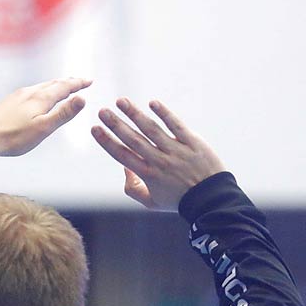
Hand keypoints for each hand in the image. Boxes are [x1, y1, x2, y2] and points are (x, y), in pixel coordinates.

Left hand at [0, 77, 90, 159]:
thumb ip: (63, 113)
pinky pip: (31, 92)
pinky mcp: (9, 103)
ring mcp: (17, 96)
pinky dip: (42, 91)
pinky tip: (36, 98)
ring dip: (54, 85)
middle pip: (53, 83)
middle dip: (68, 82)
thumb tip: (82, 99)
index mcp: (41, 98)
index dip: (78, 84)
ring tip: (61, 87)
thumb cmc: (14, 137)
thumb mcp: (43, 128)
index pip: (64, 87)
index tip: (89, 81)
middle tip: (79, 81)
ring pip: (41, 86)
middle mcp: (29, 92)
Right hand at [91, 98, 225, 211]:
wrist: (211, 200)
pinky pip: (176, 126)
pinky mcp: (192, 142)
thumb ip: (133, 189)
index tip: (95, 129)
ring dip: (135, 114)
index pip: (122, 155)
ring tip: (121, 102)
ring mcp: (176, 150)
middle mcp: (159, 161)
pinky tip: (152, 103)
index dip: (107, 141)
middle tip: (102, 111)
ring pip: (152, 129)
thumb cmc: (179, 201)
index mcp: (148, 175)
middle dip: (116, 124)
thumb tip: (125, 169)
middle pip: (133, 139)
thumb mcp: (151, 203)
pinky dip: (164, 114)